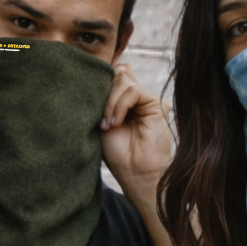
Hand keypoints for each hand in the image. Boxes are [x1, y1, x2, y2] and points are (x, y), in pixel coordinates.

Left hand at [100, 62, 171, 197]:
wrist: (134, 174)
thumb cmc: (117, 154)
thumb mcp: (103, 122)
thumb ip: (102, 100)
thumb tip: (94, 77)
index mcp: (125, 101)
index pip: (113, 74)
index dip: (100, 82)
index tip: (89, 104)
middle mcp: (137, 98)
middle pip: (118, 71)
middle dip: (103, 91)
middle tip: (100, 118)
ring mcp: (147, 100)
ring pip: (123, 79)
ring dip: (109, 102)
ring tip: (107, 124)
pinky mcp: (156, 104)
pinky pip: (133, 91)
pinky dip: (119, 106)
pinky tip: (115, 123)